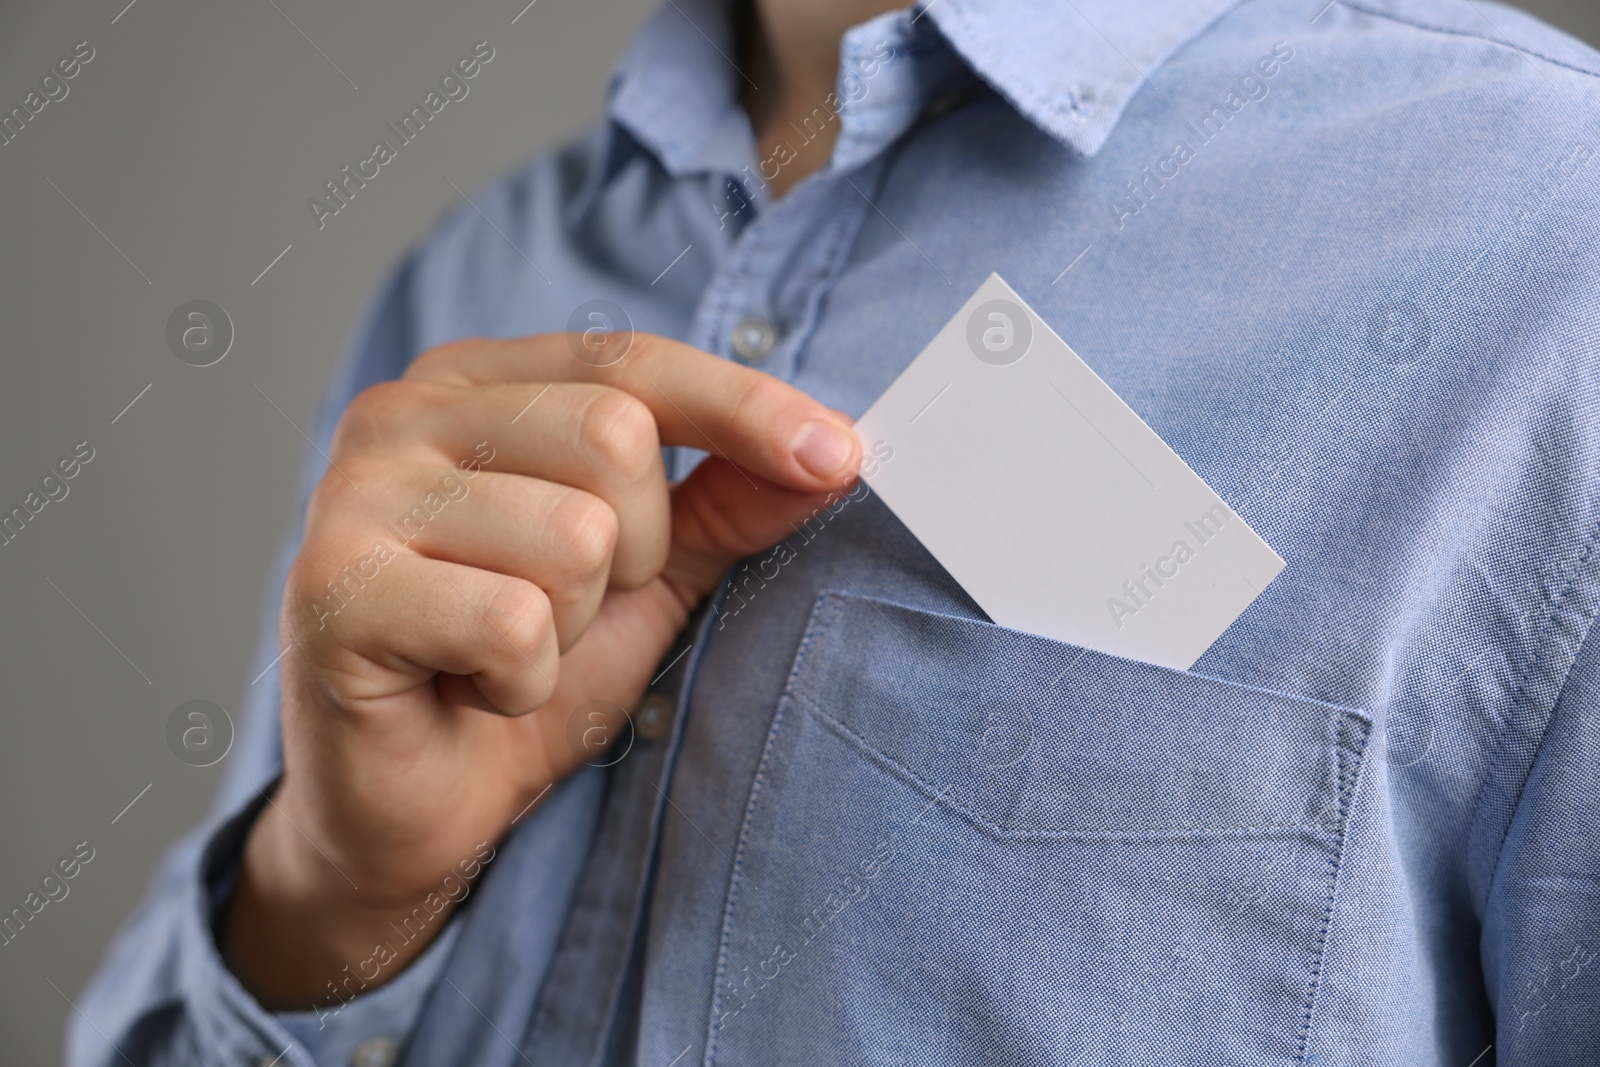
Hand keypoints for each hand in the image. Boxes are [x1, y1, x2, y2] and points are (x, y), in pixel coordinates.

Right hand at [222, 333, 859, 1007]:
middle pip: (613, 436)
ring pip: (573, 534)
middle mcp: (402, 414)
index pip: (632, 362)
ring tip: (511, 649)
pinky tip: (473, 688)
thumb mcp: (647, 575)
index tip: (840, 455)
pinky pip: (513, 620)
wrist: (414, 803)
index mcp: (474, 385)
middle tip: (567, 607)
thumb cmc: (518, 670)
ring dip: (573, 624)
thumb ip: (726, 503)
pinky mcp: (337, 590)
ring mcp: (355, 495)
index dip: (746, 408)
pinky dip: (521, 679)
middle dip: (634, 551)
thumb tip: (834, 453)